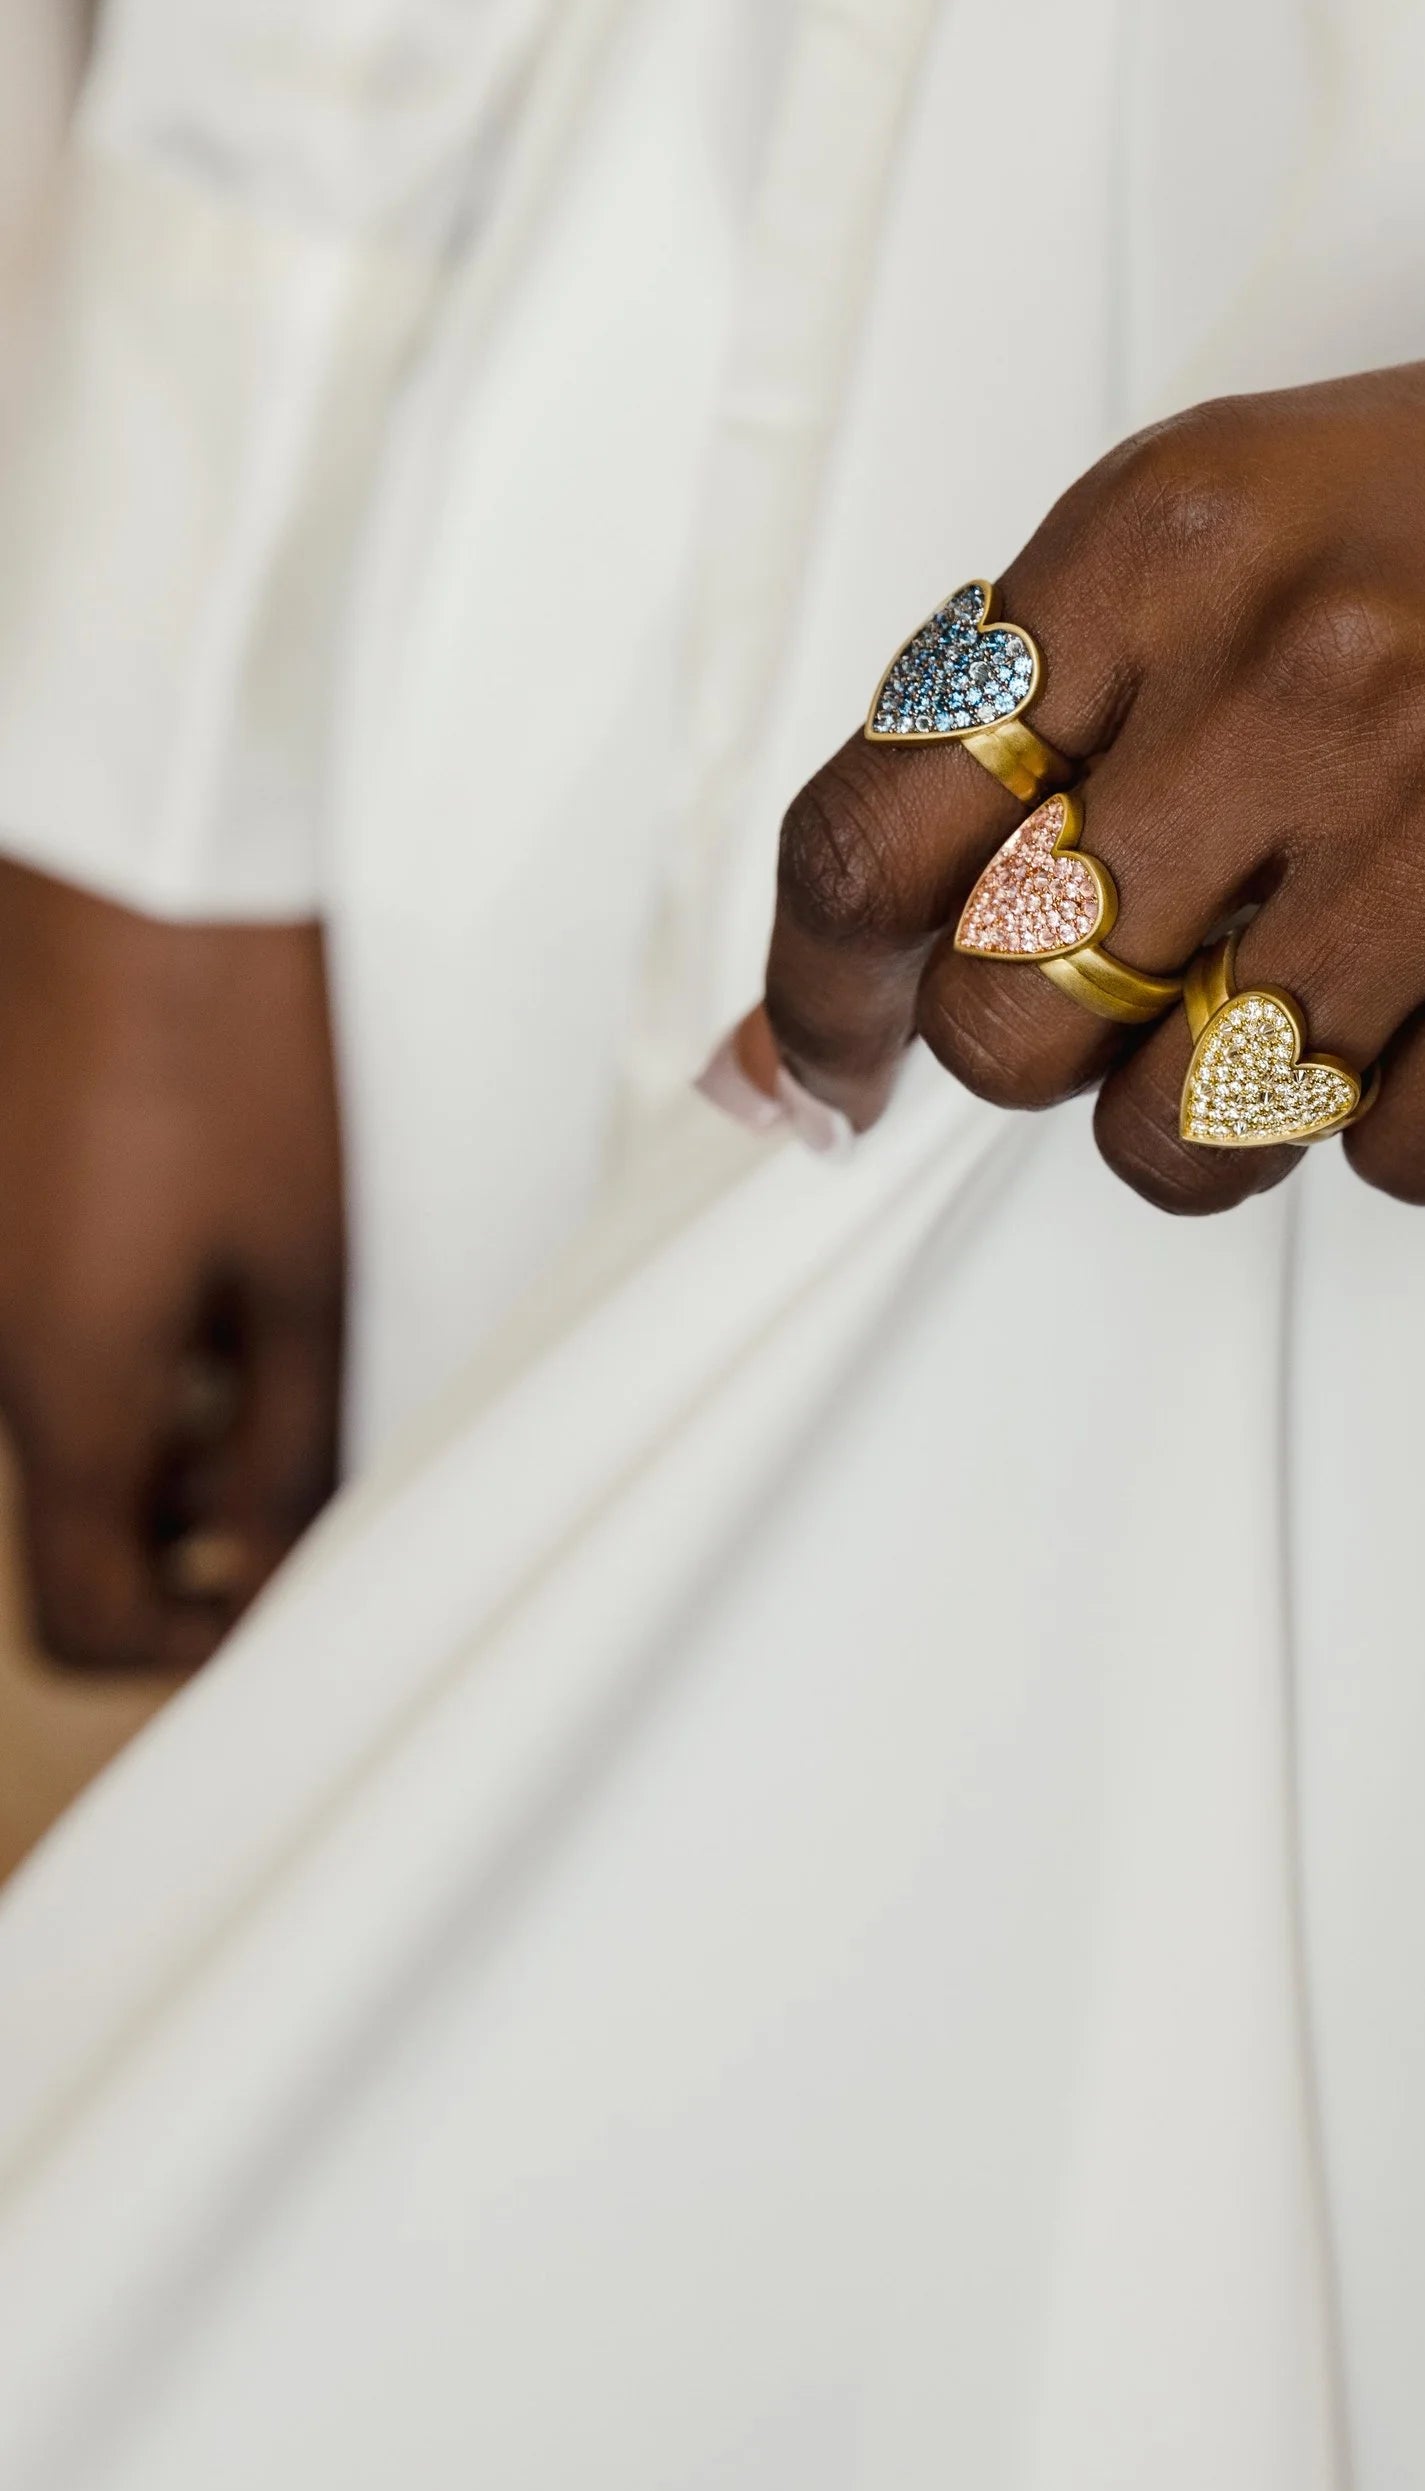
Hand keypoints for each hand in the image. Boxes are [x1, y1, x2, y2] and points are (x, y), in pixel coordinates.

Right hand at [0, 861, 345, 1668]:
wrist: (152, 846)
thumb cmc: (245, 1039)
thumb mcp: (316, 1263)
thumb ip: (302, 1440)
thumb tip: (286, 1559)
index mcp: (64, 1385)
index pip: (87, 1620)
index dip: (200, 1644)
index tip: (298, 1592)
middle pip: (86, 1512)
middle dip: (210, 1515)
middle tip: (327, 1441)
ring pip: (84, 1406)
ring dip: (188, 1409)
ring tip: (296, 1315)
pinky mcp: (3, 1193)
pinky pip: (63, 1311)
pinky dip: (150, 1321)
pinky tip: (236, 1235)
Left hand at [764, 210, 1424, 1215]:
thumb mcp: (1293, 491)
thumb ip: (1082, 679)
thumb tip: (859, 953)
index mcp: (1178, 527)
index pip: (868, 821)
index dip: (808, 982)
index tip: (816, 1055)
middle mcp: (1294, 673)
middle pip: (1001, 1018)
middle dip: (1040, 1044)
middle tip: (1148, 980)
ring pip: (1177, 1135)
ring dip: (1218, 1103)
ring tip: (1335, 982)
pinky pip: (1386, 1167)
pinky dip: (1408, 1119)